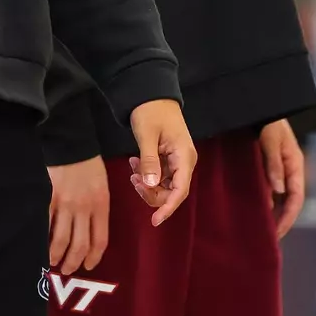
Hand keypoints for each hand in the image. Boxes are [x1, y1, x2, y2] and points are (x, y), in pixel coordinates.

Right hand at [47, 157, 108, 273]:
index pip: (99, 240)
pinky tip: (39, 244)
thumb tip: (88, 233)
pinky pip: (44, 225)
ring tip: (51, 262)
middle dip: (72, 263)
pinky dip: (42, 239)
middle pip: (79, 245)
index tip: (87, 266)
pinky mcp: (47, 198)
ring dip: (55, 256)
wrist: (69, 141)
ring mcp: (64, 204)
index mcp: (101, 204)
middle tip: (66, 269)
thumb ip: (97, 209)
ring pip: (60, 240)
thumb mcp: (101, 186)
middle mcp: (84, 208)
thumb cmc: (87, 164)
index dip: (93, 258)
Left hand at [127, 99, 195, 225]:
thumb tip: (151, 185)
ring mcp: (176, 161)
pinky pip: (159, 176)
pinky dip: (146, 174)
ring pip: (164, 186)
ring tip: (131, 167)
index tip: (154, 221)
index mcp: (184, 156)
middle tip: (133, 181)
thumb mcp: (147, 136)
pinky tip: (134, 163)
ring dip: (147, 183)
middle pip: (172, 192)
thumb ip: (149, 161)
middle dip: (152, 193)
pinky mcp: (168, 159)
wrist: (151, 95)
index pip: (180, 190)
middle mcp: (184, 162)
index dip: (168, 208)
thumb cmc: (151, 111)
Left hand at [258, 119, 305, 238]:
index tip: (278, 233)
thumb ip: (274, 164)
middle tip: (270, 238)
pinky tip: (258, 209)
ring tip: (264, 229)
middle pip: (291, 201)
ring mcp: (282, 168)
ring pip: (282, 196)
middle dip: (283, 219)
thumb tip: (279, 191)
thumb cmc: (268, 120)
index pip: (296, 198)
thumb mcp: (271, 141)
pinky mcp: (271, 165)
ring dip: (275, 212)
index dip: (288, 217)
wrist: (261, 105)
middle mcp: (291, 168)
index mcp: (295, 164)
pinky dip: (268, 200)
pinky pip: (272, 187)